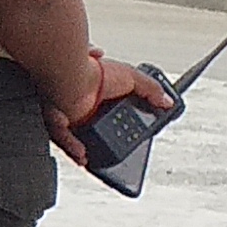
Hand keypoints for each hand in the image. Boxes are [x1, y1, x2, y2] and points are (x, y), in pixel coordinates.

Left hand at [45, 49, 174, 159]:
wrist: (71, 75)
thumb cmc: (95, 70)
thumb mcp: (133, 78)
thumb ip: (151, 90)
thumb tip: (167, 102)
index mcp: (100, 91)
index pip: (111, 110)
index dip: (120, 121)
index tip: (129, 130)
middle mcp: (83, 101)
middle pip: (92, 126)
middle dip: (102, 139)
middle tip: (112, 147)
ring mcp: (70, 112)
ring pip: (77, 135)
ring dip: (83, 147)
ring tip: (91, 155)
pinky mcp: (58, 121)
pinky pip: (63, 139)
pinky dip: (72, 147)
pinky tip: (82, 154)